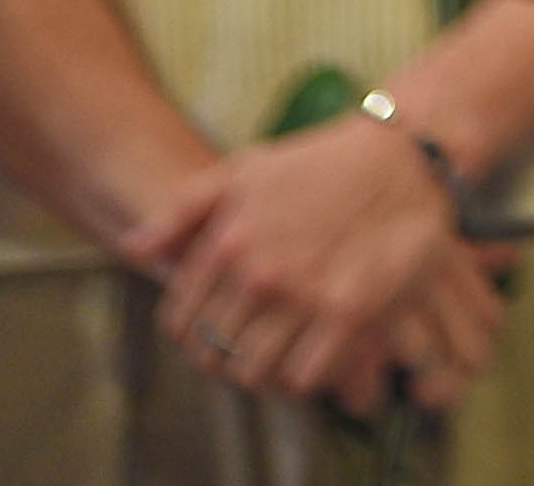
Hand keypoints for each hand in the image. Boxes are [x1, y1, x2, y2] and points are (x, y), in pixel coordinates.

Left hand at [123, 113, 508, 413]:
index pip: (180, 321)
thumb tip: (133, 248)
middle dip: (225, 354)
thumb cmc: (317, 164)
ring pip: (256, 373)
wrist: (400, 157)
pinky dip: (302, 374)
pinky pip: (303, 378)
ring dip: (263, 369)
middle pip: (215, 354)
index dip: (189, 332)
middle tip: (247, 341)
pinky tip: (309, 350)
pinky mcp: (346, 314)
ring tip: (276, 349)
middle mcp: (259, 272)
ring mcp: (303, 296)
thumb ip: (181, 209)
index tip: (211, 327)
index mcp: (227, 239)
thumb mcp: (242, 170)